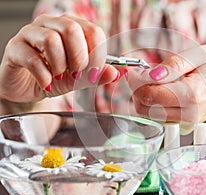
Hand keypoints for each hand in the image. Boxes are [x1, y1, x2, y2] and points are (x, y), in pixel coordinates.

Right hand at [0, 14, 118, 102]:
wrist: (27, 87)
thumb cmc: (53, 77)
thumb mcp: (79, 79)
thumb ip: (97, 75)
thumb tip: (117, 73)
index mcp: (71, 27)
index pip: (92, 31)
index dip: (97, 54)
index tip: (94, 73)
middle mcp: (51, 24)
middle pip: (72, 29)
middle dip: (79, 58)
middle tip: (76, 74)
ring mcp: (30, 33)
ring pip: (51, 40)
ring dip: (60, 66)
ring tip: (58, 76)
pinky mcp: (15, 48)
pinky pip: (33, 59)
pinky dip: (44, 76)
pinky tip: (47, 82)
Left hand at [127, 45, 205, 127]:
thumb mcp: (197, 54)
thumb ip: (173, 65)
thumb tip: (149, 76)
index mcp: (192, 96)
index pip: (150, 94)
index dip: (136, 81)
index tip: (133, 69)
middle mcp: (189, 115)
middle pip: (144, 108)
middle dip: (137, 89)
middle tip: (142, 73)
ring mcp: (185, 123)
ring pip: (147, 114)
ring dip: (144, 95)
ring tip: (156, 80)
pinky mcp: (182, 126)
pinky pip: (156, 116)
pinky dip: (152, 102)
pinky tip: (163, 90)